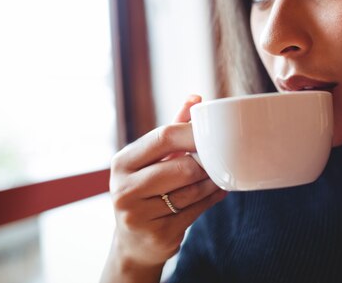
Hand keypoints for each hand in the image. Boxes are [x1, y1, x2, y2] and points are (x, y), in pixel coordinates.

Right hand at [103, 95, 226, 281]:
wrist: (134, 243)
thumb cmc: (147, 191)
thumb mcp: (153, 160)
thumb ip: (173, 130)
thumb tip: (195, 98)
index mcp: (122, 162)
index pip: (163, 137)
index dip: (193, 133)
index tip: (212, 133)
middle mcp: (124, 189)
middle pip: (182, 166)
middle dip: (205, 163)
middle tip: (217, 159)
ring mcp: (139, 215)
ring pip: (192, 190)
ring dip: (212, 182)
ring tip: (218, 176)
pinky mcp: (158, 235)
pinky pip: (196, 210)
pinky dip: (212, 198)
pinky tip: (218, 191)